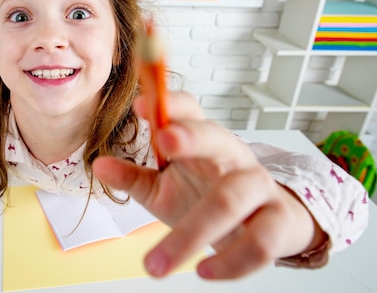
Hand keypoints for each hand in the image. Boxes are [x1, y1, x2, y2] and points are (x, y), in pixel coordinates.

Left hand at [92, 92, 324, 279]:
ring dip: (191, 233)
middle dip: (192, 137)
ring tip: (154, 263)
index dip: (169, 105)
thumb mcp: (164, 187)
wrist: (266, 224)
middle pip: (217, 138)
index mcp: (203, 142)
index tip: (141, 104)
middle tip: (163, 142)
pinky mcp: (278, 222)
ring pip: (231, 200)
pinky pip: (260, 243)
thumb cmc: (206, 197)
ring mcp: (259, 187)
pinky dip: (231, 262)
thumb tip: (98, 165)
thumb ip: (133, 177)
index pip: (189, 112)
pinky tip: (205, 272)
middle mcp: (232, 157)